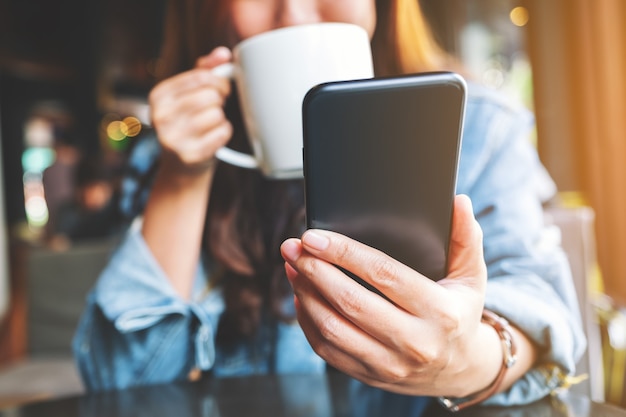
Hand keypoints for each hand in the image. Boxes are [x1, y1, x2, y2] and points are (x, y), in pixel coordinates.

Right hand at [149, 47, 232, 174]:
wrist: (181, 169)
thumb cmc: (189, 125)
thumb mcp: (189, 95)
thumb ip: (205, 70)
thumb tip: (223, 53)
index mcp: (158, 96)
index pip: (201, 76)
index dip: (219, 81)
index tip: (220, 89)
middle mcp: (160, 116)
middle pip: (211, 95)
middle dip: (220, 100)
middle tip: (215, 108)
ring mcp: (173, 138)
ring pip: (217, 114)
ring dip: (221, 119)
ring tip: (210, 125)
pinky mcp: (190, 155)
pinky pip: (222, 133)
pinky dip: (224, 134)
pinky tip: (213, 138)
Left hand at [280, 195, 499, 396]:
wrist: (461, 370)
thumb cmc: (460, 313)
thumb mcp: (472, 276)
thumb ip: (466, 238)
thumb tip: (458, 201)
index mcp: (440, 312)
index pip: (383, 274)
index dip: (344, 253)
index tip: (314, 236)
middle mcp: (416, 342)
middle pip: (351, 301)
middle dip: (314, 270)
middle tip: (292, 247)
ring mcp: (391, 364)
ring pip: (333, 328)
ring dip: (305, 294)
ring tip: (292, 268)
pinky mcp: (372, 376)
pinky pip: (328, 351)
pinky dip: (308, 322)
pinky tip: (301, 298)